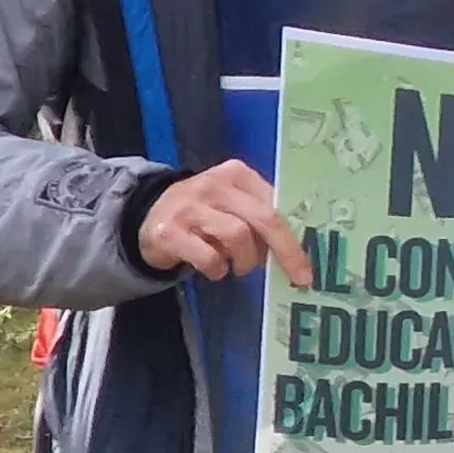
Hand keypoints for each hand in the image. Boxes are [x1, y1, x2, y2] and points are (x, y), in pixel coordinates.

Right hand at [135, 160, 314, 285]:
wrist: (146, 218)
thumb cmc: (203, 214)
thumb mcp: (232, 205)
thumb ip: (261, 215)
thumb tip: (297, 246)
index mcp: (236, 174)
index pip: (276, 204)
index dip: (294, 236)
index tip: (307, 264)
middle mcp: (213, 184)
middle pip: (264, 218)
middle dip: (285, 252)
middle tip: (297, 278)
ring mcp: (189, 206)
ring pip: (238, 236)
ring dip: (244, 260)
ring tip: (238, 266)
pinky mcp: (169, 230)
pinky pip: (208, 256)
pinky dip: (217, 269)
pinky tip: (214, 269)